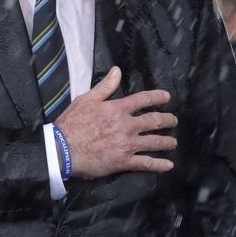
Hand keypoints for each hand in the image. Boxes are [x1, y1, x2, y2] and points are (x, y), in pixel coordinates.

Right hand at [55, 66, 176, 177]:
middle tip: (173, 121)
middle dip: (167, 120)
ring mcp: (127, 144)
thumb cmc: (72, 123)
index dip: (157, 97)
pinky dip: (159, 165)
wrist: (62, 150)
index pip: (143, 100)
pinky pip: (146, 163)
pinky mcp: (123, 162)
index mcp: (118, 109)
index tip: (167, 97)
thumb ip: (105, 86)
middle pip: (154, 121)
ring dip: (167, 142)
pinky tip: (168, 166)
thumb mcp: (87, 99)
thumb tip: (117, 70)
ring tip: (173, 143)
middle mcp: (127, 126)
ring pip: (154, 142)